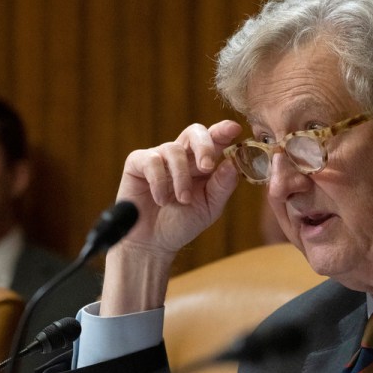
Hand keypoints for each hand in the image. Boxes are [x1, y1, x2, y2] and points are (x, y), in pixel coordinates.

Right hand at [100, 120, 241, 314]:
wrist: (153, 243)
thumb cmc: (183, 222)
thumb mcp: (210, 207)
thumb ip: (223, 185)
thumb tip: (234, 163)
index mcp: (203, 163)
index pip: (216, 139)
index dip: (224, 130)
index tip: (235, 129)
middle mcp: (183, 155)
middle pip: (195, 132)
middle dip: (204, 146)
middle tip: (207, 166)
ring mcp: (160, 156)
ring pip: (174, 149)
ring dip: (181, 177)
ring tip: (183, 200)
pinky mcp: (138, 163)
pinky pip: (152, 161)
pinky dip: (159, 182)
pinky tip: (161, 200)